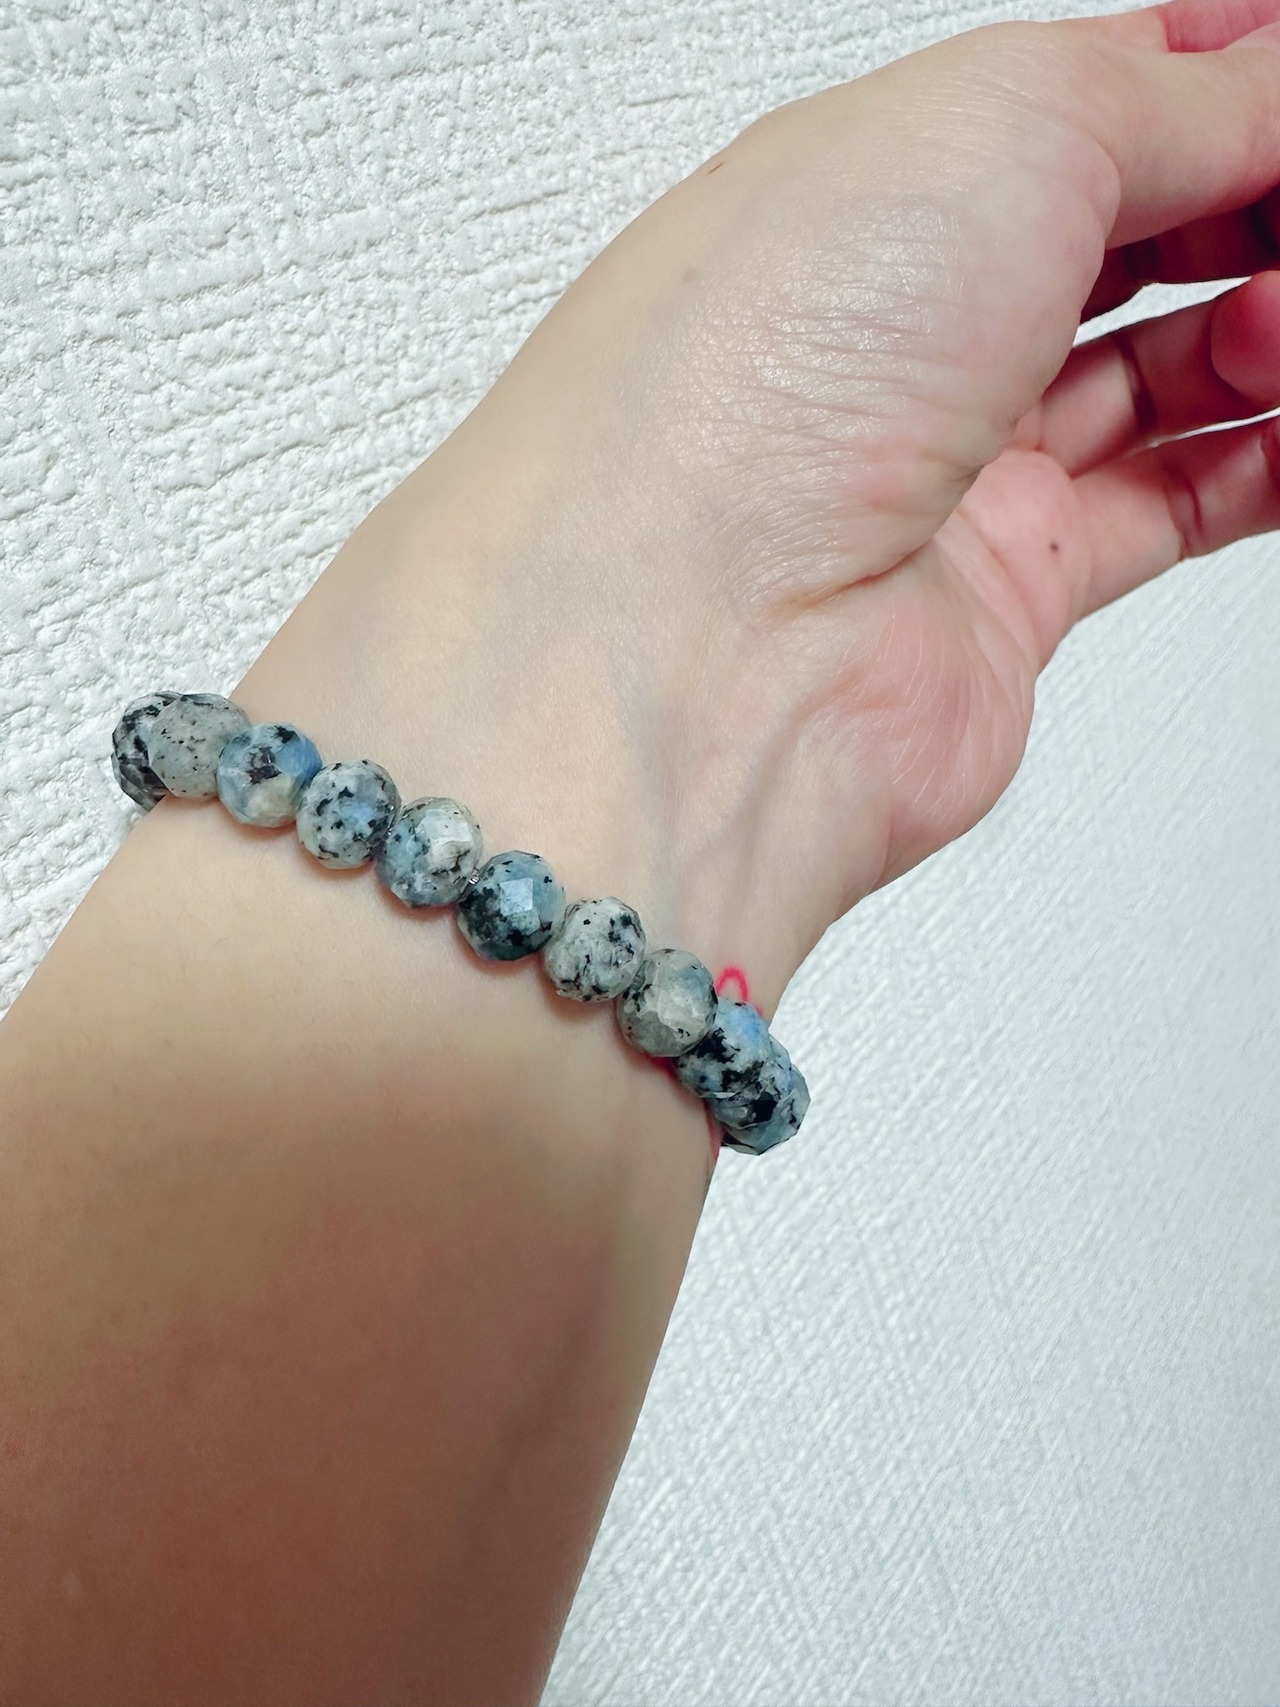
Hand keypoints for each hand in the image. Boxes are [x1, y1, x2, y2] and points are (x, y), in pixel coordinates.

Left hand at [241, 0, 1279, 1026]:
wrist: (691, 645)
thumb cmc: (748, 384)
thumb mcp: (998, 128)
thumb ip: (1166, 97)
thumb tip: (1264, 80)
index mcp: (869, 181)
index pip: (1081, 101)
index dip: (1214, 82)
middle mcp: (897, 329)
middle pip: (1129, 238)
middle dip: (1247, 208)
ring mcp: (946, 468)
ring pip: (1158, 376)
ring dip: (1262, 331)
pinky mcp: (998, 593)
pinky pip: (1164, 510)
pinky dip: (1257, 464)